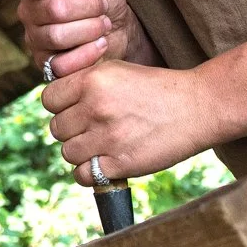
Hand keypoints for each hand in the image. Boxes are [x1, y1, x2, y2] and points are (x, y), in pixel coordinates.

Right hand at [18, 0, 133, 78]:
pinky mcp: (46, 65)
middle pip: (54, 9)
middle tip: (103, 7)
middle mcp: (28, 12)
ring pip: (57, 36)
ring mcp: (34, 40)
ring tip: (104, 24)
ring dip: (91, 29)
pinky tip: (101, 44)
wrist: (119, 29)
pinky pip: (61, 64)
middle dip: (89, 7)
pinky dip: (89, 53)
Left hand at [41, 60, 221, 184]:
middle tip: (94, 129)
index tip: (75, 110)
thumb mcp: (118, 71)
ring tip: (101, 145)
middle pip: (56, 128)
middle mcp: (96, 107)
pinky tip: (104, 163)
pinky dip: (90, 173)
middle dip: (72, 130)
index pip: (49, 99)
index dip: (60, 106)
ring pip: (67, 153)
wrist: (198, 106)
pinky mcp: (120, 162)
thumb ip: (85, 83)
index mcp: (93, 80)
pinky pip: (83, 175)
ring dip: (81, 152)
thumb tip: (55, 101)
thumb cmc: (157, 89)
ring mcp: (107, 136)